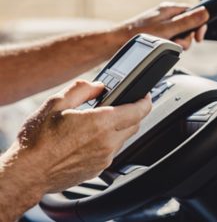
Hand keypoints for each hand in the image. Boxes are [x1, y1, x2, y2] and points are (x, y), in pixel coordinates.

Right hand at [10, 80, 151, 192]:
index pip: (138, 111)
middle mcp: (107, 142)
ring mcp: (104, 158)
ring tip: (98, 122)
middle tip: (121, 105)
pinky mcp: (99, 169)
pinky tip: (90, 138)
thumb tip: (98, 85)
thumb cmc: (38, 140)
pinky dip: (108, 142)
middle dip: (133, 113)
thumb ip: (82, 89)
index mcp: (100, 123)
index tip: (145, 95)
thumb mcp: (56, 103)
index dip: (146, 101)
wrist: (28, 172)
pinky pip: (112, 151)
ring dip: (119, 128)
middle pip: (135, 124)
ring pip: (124, 139)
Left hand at [119, 2, 208, 49]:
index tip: (198, 38)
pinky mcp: (157, 34)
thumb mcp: (168, 29)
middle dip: (186, 38)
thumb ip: (187, 22)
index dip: (198, 26)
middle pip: (187, 26)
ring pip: (179, 35)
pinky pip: (171, 40)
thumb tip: (204, 13)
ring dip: (178, 44)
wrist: (119, 42)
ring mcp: (162, 25)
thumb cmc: (140, 35)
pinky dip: (170, 46)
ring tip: (169, 47)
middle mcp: (166, 15)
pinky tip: (164, 49)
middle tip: (179, 45)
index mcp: (169, 9)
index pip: (193, 13)